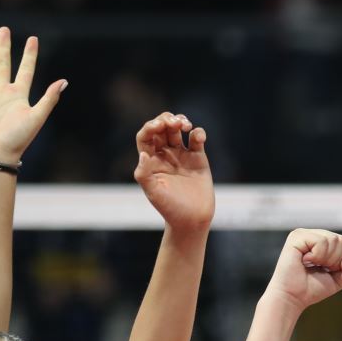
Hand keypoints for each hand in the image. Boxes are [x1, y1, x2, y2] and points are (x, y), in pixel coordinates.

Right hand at [0, 27, 65, 163]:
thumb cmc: (18, 138)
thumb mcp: (37, 117)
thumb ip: (49, 99)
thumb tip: (64, 81)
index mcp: (18, 94)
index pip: (25, 69)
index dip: (30, 55)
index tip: (33, 39)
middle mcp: (1, 92)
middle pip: (2, 63)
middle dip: (3, 47)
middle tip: (3, 30)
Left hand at [133, 112, 213, 231]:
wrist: (192, 220)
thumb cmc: (170, 209)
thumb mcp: (154, 193)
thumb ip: (144, 174)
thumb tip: (143, 155)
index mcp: (150, 160)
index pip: (146, 136)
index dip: (150, 127)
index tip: (159, 126)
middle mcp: (164, 155)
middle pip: (162, 128)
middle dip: (166, 120)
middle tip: (174, 123)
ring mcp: (181, 155)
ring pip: (178, 130)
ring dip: (181, 121)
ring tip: (185, 125)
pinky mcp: (198, 158)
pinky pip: (196, 139)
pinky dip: (198, 133)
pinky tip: (198, 137)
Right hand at [269, 229, 341, 310]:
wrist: (293, 298)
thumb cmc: (312, 289)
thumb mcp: (339, 279)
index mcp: (322, 242)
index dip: (341, 261)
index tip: (326, 271)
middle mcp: (313, 235)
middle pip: (340, 240)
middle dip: (335, 260)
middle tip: (318, 268)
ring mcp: (304, 234)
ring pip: (332, 239)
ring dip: (325, 259)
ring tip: (311, 265)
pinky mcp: (297, 236)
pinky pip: (321, 242)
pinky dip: (317, 256)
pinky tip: (305, 261)